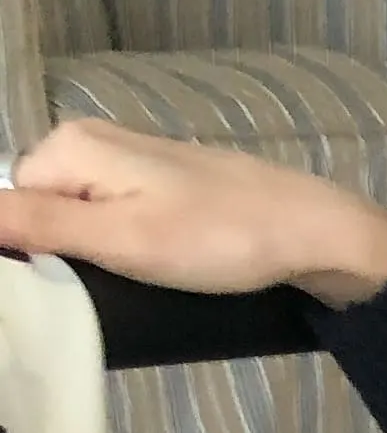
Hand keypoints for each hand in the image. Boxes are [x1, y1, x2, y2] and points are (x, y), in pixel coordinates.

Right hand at [0, 120, 386, 305]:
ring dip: (95, 257)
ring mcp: (128, 164)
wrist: (310, 232)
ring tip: (135, 281)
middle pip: (42, 211)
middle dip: (62, 254)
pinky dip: (123, 250)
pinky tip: (152, 270)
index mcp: (70, 147)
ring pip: (78, 219)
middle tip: (110, 287)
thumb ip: (40, 226)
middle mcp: (91, 143)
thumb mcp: (120, 239)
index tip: (67, 288)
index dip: (27, 253)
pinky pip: (113, 219)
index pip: (11, 206)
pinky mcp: (159, 188)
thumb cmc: (217, 238)